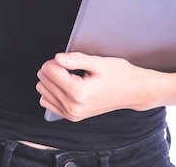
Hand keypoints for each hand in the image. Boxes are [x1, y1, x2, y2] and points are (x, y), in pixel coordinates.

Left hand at [37, 52, 163, 120]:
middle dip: (53, 69)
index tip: (67, 58)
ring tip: (70, 75)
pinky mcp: (72, 116)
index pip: (49, 70)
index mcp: (79, 92)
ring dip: (52, 80)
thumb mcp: (98, 62)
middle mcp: (73, 107)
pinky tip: (67, 85)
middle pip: (43, 81)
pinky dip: (53, 91)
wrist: (132, 91)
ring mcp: (72, 114)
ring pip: (43, 92)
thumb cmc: (119, 75)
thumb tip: (57, 58)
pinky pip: (48, 103)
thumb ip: (76, 59)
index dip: (56, 59)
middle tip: (70, 65)